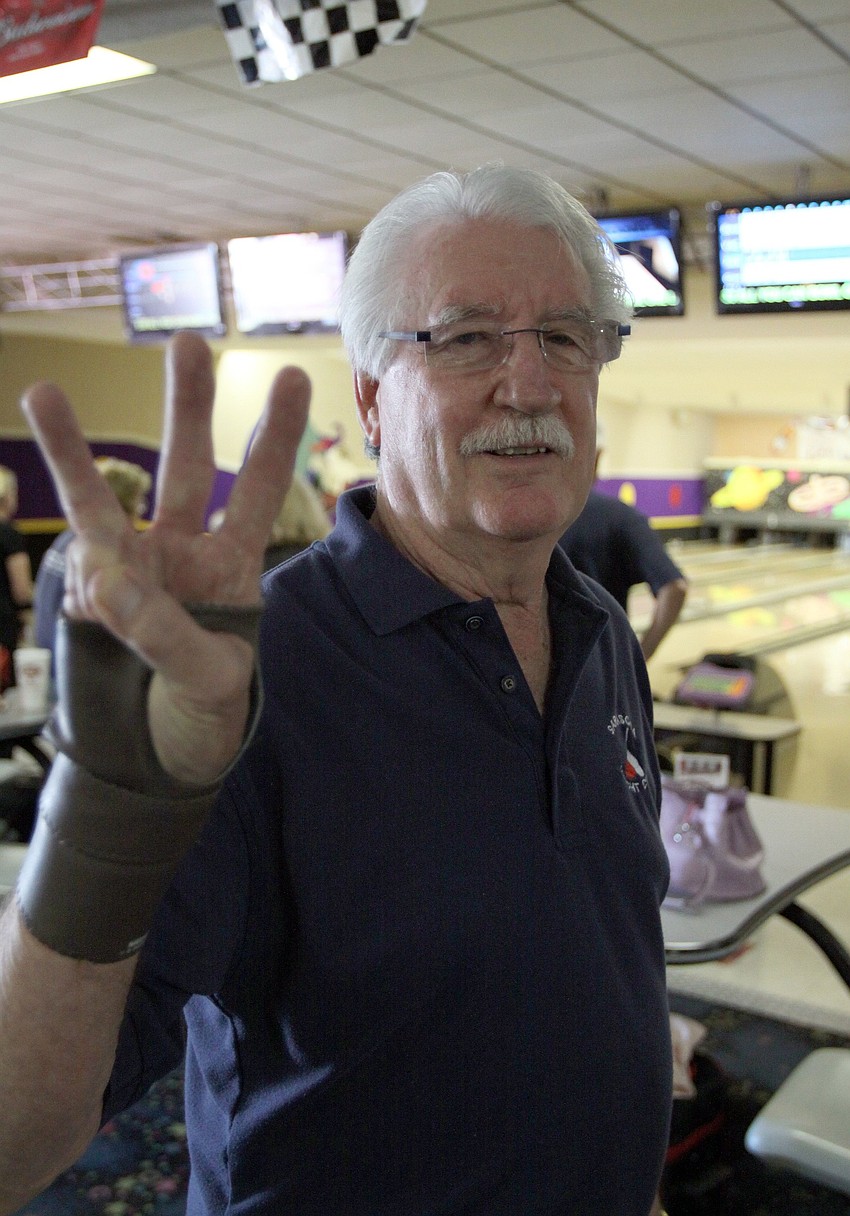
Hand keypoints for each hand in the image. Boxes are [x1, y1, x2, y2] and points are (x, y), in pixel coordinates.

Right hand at [21, 332, 309, 784]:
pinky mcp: (89, 590)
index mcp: (233, 568)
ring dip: (73, 451)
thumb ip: (164, 634)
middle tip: (187, 341)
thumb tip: (106, 579)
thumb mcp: (210, 683)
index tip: (297, 379)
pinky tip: (97, 610)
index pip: (261, 493)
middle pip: (186, 469)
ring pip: (105, 500)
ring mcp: (132, 567)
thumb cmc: (205, 714)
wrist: (156, 754)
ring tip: (40, 391)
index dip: (276, 440)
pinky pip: (78, 568)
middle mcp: (183, 554)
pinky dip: (81, 581)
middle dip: (185, 407)